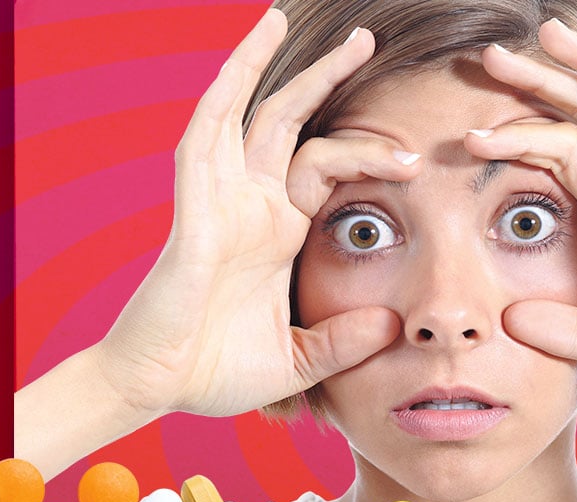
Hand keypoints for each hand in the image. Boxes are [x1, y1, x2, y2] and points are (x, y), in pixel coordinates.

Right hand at [96, 11, 418, 416]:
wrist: (163, 390)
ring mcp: (221, 201)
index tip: (413, 158)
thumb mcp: (301, 357)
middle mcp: (251, 206)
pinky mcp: (195, 208)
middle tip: (365, 39)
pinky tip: (246, 57)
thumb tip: (391, 324)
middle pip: (291, 123)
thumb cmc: (219, 372)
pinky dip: (225, 94)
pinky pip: (207, 138)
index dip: (369, 153)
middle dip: (326, 78)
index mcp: (277, 233)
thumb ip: (344, 341)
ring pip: (248, 115)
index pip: (327, 168)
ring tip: (284, 18)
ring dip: (265, 65)